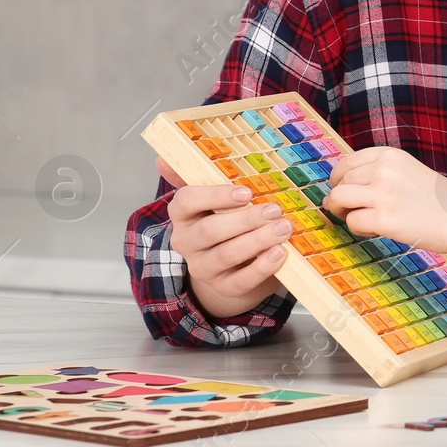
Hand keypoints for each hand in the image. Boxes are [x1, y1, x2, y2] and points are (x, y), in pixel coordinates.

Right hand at [157, 155, 285, 318]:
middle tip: (274, 210)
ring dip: (258, 240)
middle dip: (245, 220)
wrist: (231, 265)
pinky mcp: (223, 287)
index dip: (216, 196)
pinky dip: (262, 267)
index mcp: (182, 215)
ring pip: (226, 255)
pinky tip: (279, 253)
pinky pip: (241, 280)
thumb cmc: (224, 222)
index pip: (187, 202)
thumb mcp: (212, 198)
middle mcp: (186, 242)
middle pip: (210, 231)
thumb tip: (162, 159)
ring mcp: (203, 268)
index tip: (246, 192)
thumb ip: (195, 176)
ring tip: (283, 228)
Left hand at [324, 145, 446, 252]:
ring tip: (355, 218)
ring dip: (341, 211)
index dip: (338, 177)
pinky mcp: (384, 219)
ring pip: (339, 198)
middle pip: (341, 181)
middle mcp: (384, 171)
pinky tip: (374, 230)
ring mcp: (383, 194)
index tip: (338, 188)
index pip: (347, 161)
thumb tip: (341, 188)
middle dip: (339, 197)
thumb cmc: (437, 199)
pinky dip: (358, 228)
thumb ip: (380, 173)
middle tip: (348, 209)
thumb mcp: (408, 170)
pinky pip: (353, 221)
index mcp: (390, 156)